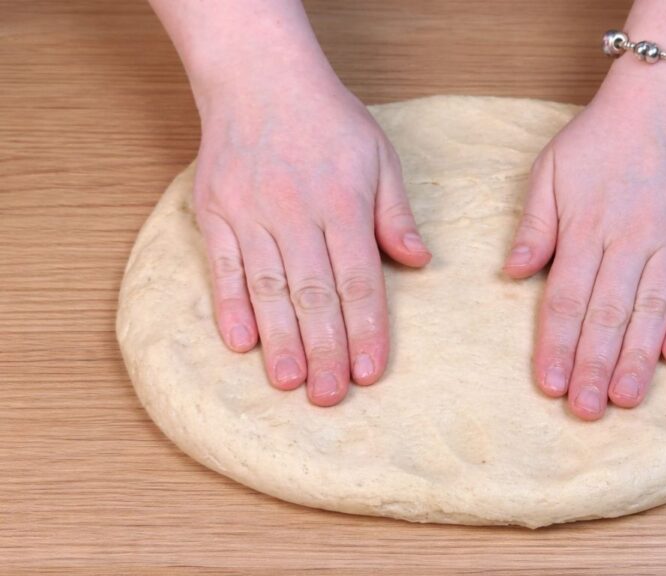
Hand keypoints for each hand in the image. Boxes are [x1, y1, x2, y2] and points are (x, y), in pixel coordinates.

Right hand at [193, 71, 429, 406]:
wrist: (258, 76)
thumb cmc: (327, 120)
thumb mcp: (379, 156)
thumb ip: (394, 213)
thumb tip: (419, 262)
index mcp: (342, 204)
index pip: (359, 280)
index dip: (367, 329)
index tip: (372, 372)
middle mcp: (295, 213)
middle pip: (314, 294)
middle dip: (325, 350)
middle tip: (332, 397)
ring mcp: (250, 214)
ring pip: (268, 288)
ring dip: (279, 340)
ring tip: (289, 383)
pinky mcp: (215, 212)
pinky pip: (222, 266)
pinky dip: (230, 306)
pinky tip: (240, 343)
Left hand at [504, 72, 665, 420]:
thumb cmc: (603, 136)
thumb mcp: (552, 168)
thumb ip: (534, 223)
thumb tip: (511, 274)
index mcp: (586, 225)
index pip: (566, 296)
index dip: (556, 343)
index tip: (549, 384)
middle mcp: (630, 236)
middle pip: (607, 311)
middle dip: (593, 364)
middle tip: (584, 411)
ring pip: (652, 306)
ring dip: (637, 356)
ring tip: (624, 398)